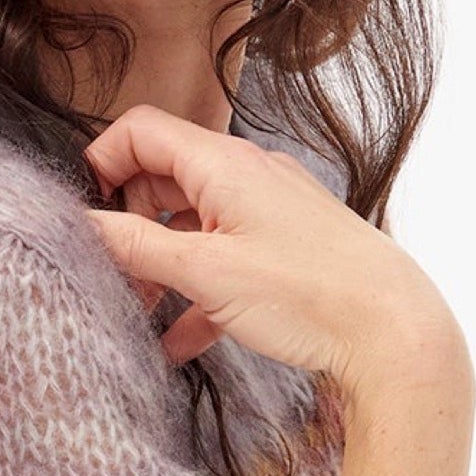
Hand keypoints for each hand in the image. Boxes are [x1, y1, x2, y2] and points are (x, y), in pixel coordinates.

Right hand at [82, 104, 467, 405]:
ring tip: (141, 312)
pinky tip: (179, 343)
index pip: (141, 131)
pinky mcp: (284, 251)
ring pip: (191, 226)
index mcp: (224, 164)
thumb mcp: (206, 272)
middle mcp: (246, 176)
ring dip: (159, 265)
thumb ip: (137, 246)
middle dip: (128, 225)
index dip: (102, 163)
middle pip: (162, 179)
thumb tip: (81, 226)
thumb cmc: (309, 292)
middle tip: (111, 276)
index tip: (85, 215)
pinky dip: (197, 294)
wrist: (394, 331)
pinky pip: (224, 262)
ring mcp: (267, 213)